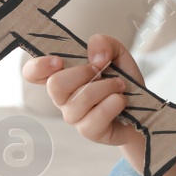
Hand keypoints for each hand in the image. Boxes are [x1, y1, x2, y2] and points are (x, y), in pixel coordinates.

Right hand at [20, 33, 145, 147]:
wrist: (144, 109)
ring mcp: (74, 117)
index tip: (58, 61)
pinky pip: (97, 116)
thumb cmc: (123, 81)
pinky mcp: (89, 131)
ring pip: (82, 98)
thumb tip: (95, 57)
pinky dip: (115, 102)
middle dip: (84, 72)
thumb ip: (104, 43)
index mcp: (62, 75)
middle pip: (55, 84)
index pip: (32, 73)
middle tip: (102, 70)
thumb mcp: (117, 53)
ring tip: (120, 86)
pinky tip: (121, 101)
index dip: (38, 66)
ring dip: (108, 86)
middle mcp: (62, 98)